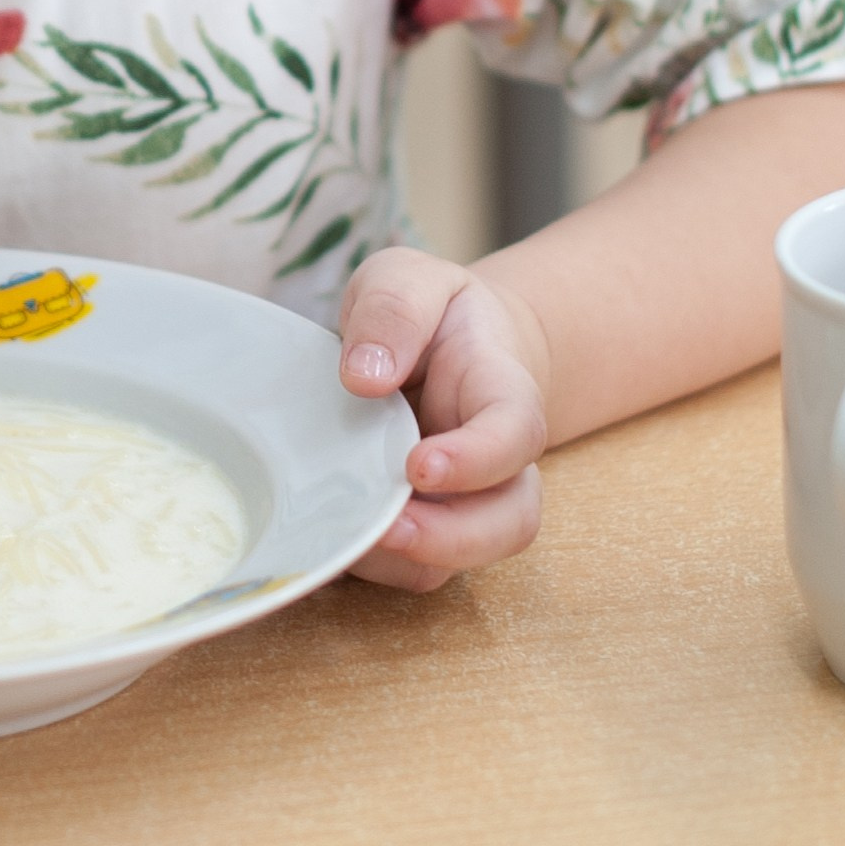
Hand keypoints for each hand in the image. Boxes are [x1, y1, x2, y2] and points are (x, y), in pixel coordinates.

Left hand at [337, 248, 549, 590]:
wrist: (448, 347)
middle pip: (511, 522)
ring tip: (344, 534)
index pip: (516, 433)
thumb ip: (394, 310)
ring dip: (405, 559)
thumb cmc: (431, 315)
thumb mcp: (409, 279)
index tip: (419, 465)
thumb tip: (364, 378)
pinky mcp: (425, 526)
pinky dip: (372, 564)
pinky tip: (327, 535)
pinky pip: (411, 566)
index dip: (478, 459)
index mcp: (502, 390)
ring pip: (460, 558)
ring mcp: (465, 502)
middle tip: (385, 527)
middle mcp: (499, 461)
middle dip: (451, 539)